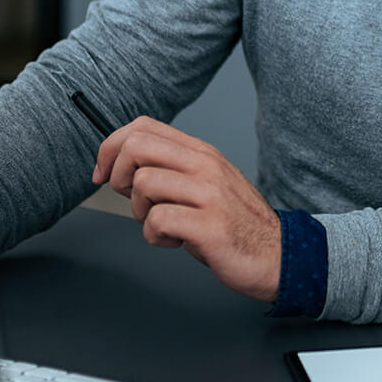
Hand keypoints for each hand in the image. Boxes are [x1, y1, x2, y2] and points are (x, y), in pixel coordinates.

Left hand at [91, 117, 280, 302]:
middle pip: (136, 147)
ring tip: (163, 226)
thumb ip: (171, 171)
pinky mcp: (209, 225)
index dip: (111, 147)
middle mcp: (206, 166)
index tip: (104, 173)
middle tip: (133, 200)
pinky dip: (155, 237)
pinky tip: (175, 242)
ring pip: (143, 184)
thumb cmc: (235, 224)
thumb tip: (121, 169)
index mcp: (202, 153)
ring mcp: (210, 194)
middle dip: (118, 176)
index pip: (143, 126)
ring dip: (140, 212)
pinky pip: (157, 221)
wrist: (277, 255)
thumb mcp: (206, 184)